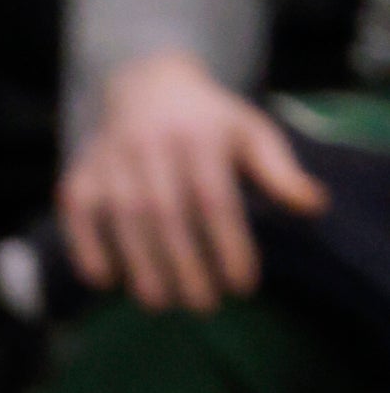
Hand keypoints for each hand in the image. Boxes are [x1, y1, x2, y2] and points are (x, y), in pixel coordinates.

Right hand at [59, 49, 322, 311]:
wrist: (146, 86)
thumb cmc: (208, 122)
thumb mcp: (251, 134)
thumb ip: (280, 172)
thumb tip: (313, 207)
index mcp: (201, 135)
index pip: (215, 200)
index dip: (229, 247)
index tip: (243, 287)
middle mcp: (152, 145)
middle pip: (168, 217)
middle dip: (186, 268)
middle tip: (204, 307)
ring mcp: (111, 161)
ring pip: (125, 223)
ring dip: (142, 270)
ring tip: (162, 304)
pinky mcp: (80, 178)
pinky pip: (81, 220)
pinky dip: (90, 253)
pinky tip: (110, 281)